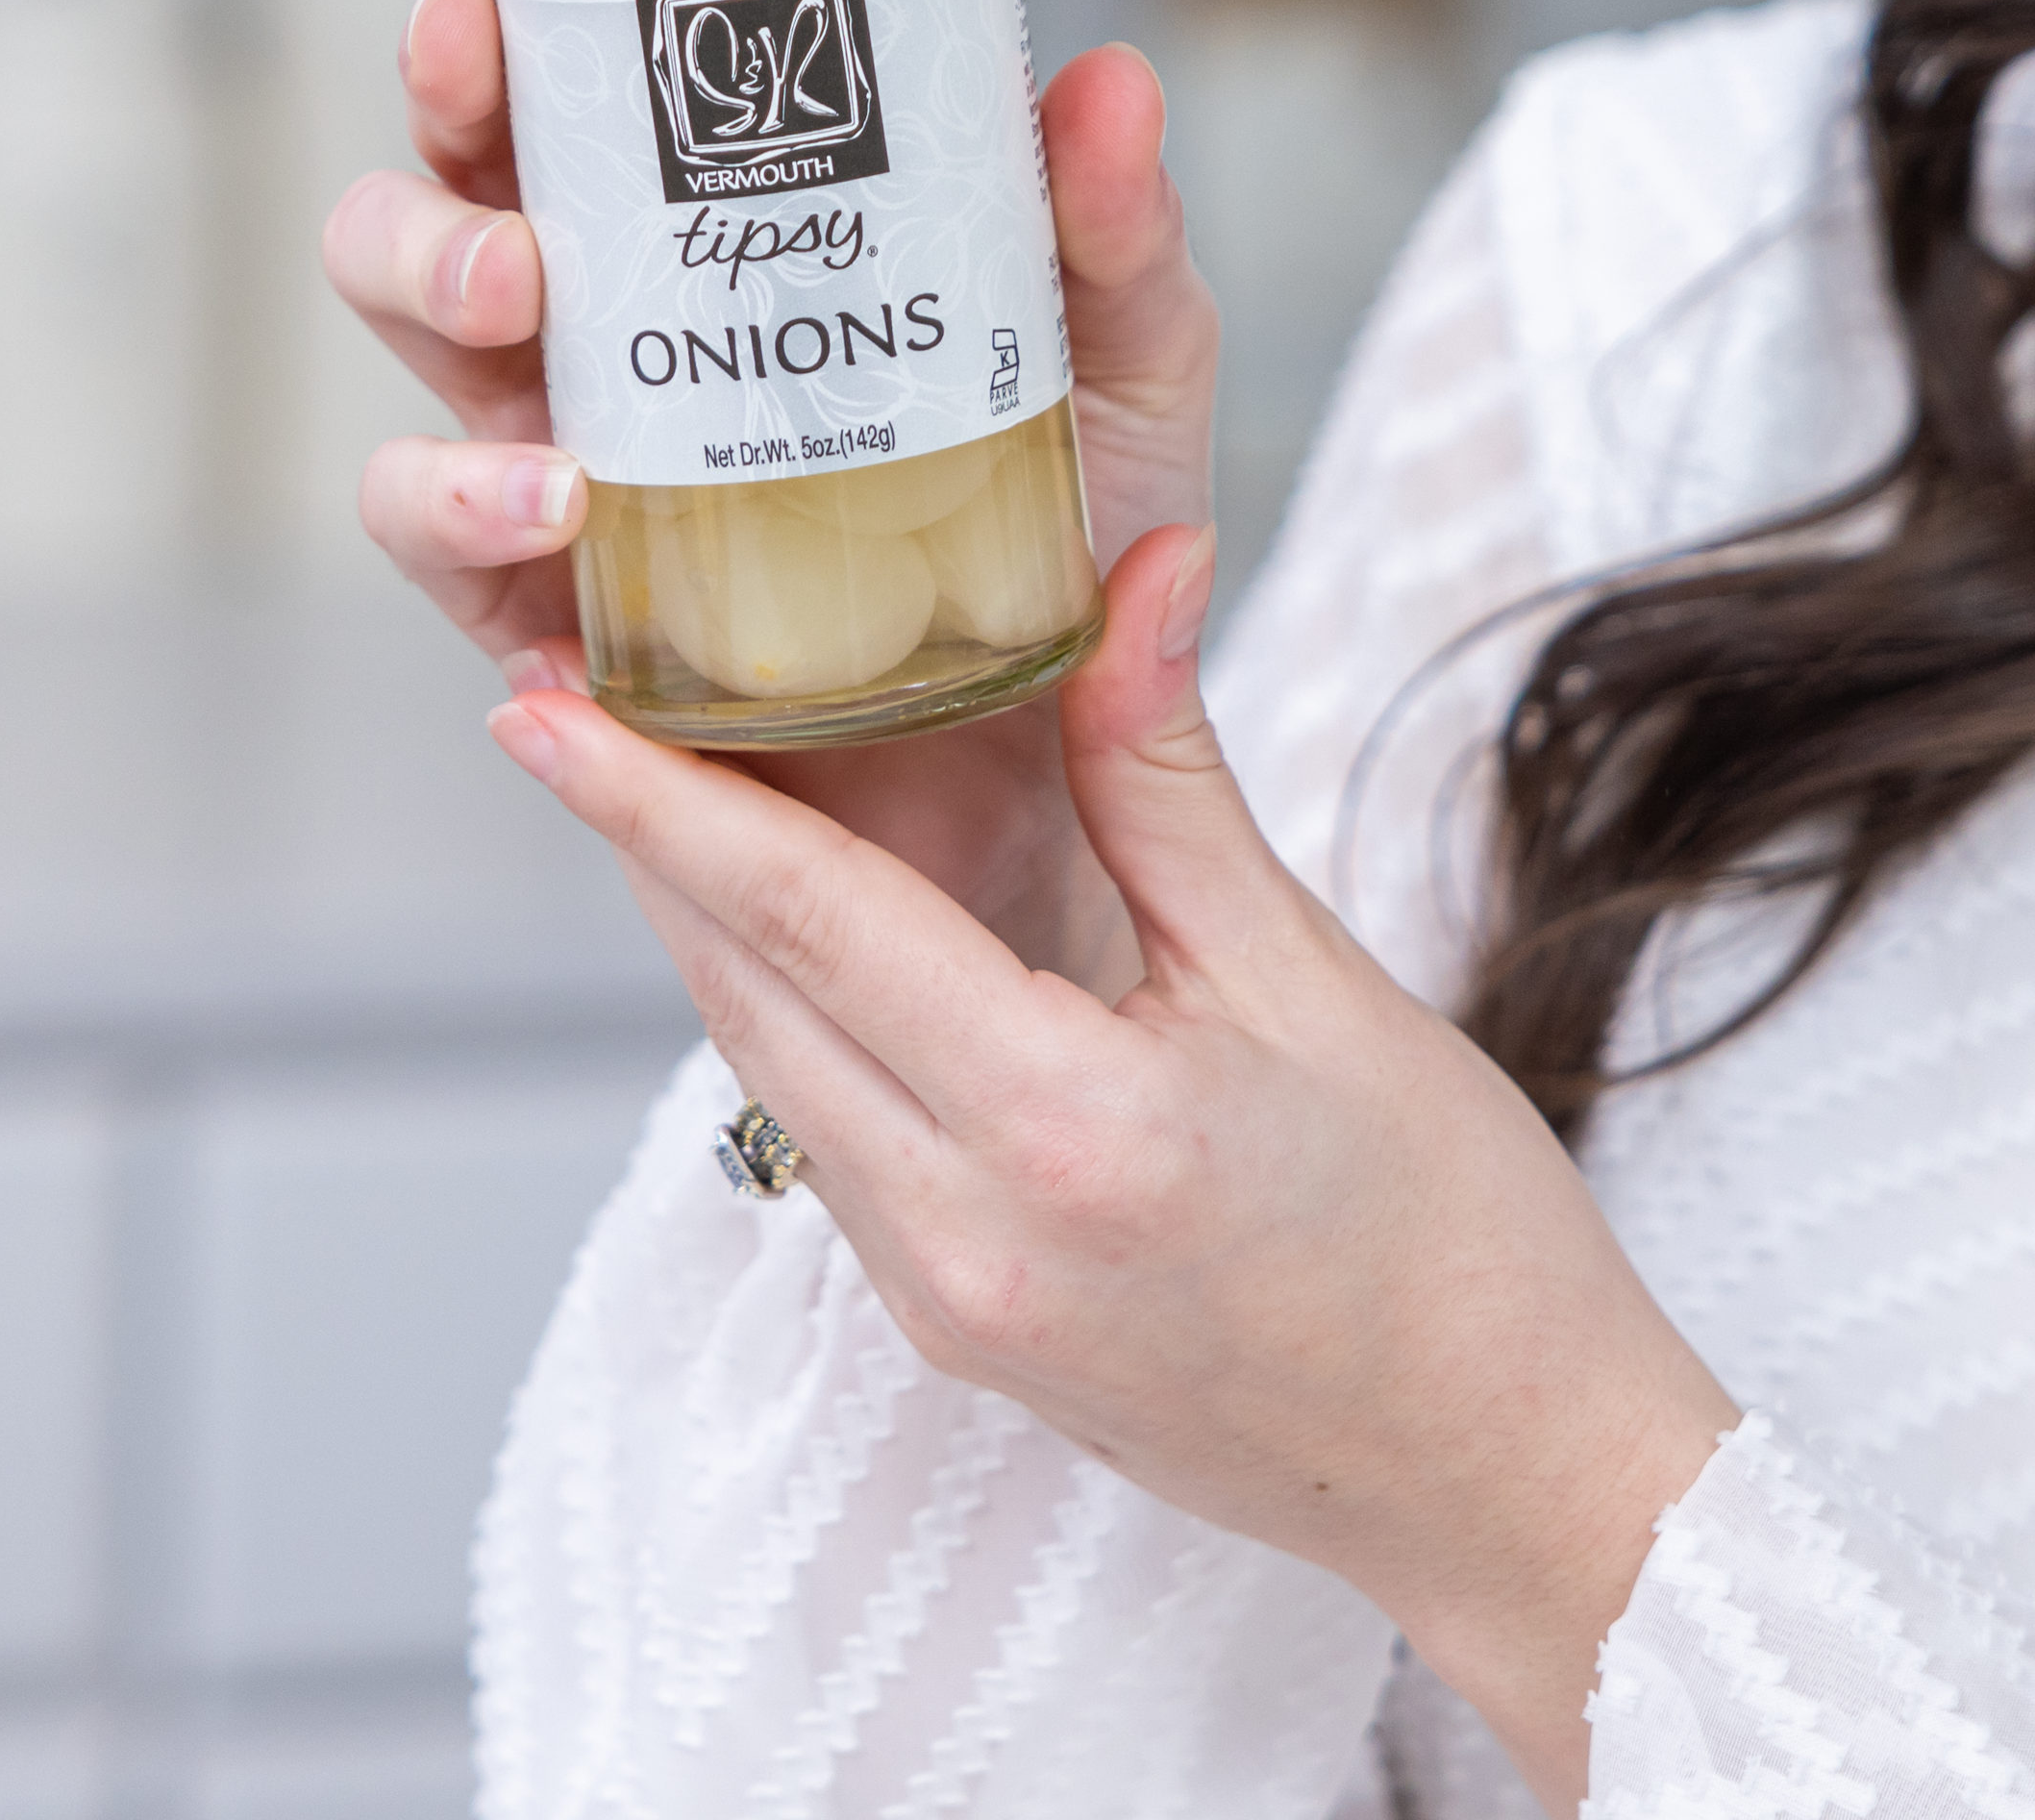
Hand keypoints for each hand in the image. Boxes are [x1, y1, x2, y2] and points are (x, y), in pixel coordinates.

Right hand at [322, 0, 1221, 964]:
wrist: (1080, 765)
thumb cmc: (1081, 528)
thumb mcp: (1128, 363)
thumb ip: (1113, 234)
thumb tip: (1107, 83)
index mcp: (710, 250)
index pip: (564, 124)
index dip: (490, 57)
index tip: (484, 9)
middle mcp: (612, 357)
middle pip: (428, 246)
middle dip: (423, 222)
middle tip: (515, 246)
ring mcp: (574, 498)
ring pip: (415, 404)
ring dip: (439, 391)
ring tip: (541, 407)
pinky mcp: (571, 639)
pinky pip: (461, 579)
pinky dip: (474, 535)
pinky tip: (556, 525)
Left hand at [486, 529, 1735, 1817]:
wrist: (1495, 1466)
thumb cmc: (1445, 1222)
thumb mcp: (1309, 971)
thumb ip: (1172, 776)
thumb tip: (1138, 568)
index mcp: (1058, 1130)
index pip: (808, 925)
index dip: (662, 802)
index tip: (540, 709)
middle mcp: (962, 1238)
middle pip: (750, 997)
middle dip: (650, 844)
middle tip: (564, 701)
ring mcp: (947, 1305)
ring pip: (777, 1072)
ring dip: (713, 932)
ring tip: (664, 789)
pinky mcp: (963, 1330)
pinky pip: (840, 1144)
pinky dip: (801, 1018)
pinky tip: (809, 937)